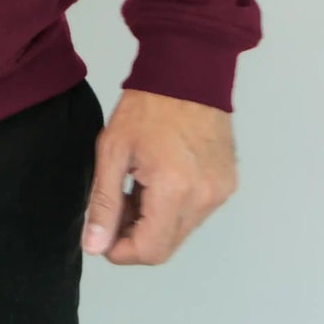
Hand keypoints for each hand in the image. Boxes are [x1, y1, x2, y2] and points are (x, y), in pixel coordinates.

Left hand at [81, 88, 237, 265]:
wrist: (188, 72)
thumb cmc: (145, 106)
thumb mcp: (112, 151)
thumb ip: (104, 203)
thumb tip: (96, 247)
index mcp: (175, 190)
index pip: (151, 250)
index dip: (122, 251)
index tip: (102, 236)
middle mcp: (205, 199)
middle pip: (167, 245)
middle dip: (135, 236)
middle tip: (115, 206)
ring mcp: (220, 193)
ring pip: (182, 231)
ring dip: (155, 223)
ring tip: (135, 187)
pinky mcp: (227, 184)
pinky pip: (196, 212)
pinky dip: (174, 208)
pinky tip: (157, 181)